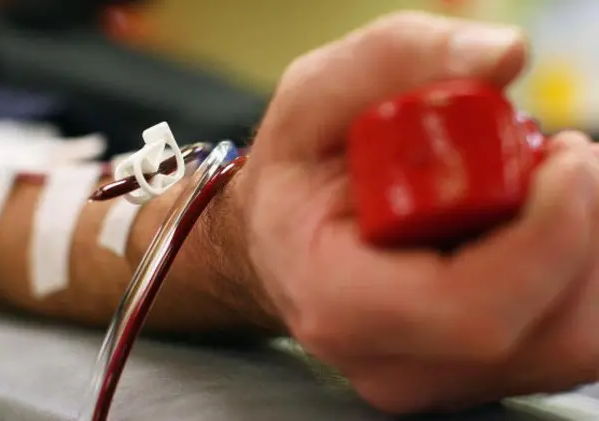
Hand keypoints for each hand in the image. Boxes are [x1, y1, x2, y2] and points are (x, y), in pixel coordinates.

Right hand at [238, 11, 598, 412]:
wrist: (280, 241)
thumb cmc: (295, 174)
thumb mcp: (315, 96)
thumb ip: (399, 57)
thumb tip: (504, 56)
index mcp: (337, 302)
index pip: (472, 310)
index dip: (547, 234)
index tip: (563, 157)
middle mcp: (389, 363)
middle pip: (543, 331)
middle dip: (581, 234)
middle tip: (557, 161)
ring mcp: (432, 380)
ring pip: (569, 342)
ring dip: (582, 251)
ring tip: (535, 192)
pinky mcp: (466, 375)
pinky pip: (561, 341)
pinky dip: (570, 275)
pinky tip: (531, 230)